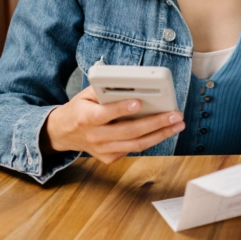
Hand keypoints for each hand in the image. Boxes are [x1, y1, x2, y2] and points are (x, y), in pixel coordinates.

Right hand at [41, 86, 184, 163]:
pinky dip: (151, 139)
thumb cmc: (80, 109)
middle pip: (129, 131)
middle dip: (155, 123)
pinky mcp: (109, 157)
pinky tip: (165, 130)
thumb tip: (129, 83)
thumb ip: (104, 89)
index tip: (139, 102)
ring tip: (177, 124)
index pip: (105, 114)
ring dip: (161, 134)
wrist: (63, 133)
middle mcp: (95, 136)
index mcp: (86, 118)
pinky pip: (134, 149)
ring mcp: (103, 150)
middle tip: (174, 115)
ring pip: (136, 144)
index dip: (122, 109)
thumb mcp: (85, 94)